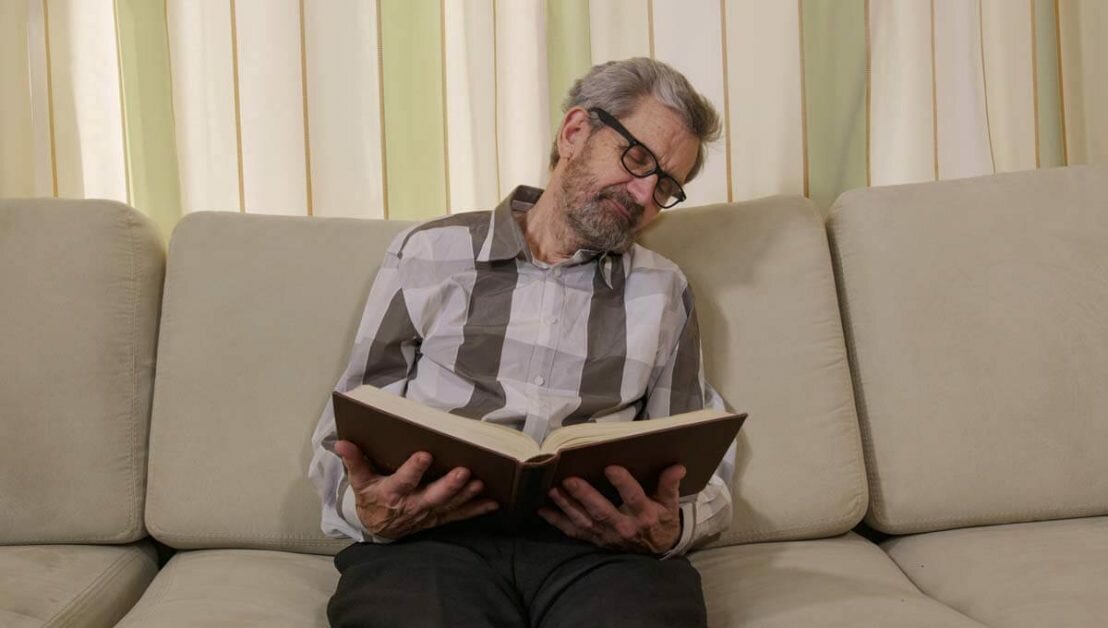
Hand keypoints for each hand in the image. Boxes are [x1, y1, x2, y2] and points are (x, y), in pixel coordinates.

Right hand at [334, 440, 497, 538]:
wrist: (377, 529)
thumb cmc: (371, 498)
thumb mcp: (359, 481)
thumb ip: (354, 461)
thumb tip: (342, 442)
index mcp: (391, 493)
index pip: (403, 481)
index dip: (413, 470)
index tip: (425, 454)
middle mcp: (412, 506)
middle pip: (432, 496)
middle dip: (448, 485)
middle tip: (464, 472)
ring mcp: (427, 514)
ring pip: (448, 506)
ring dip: (465, 495)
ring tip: (480, 483)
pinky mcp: (438, 518)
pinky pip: (459, 515)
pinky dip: (476, 510)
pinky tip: (493, 502)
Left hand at [538, 464, 684, 554]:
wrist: (657, 552)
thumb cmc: (661, 522)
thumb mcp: (670, 505)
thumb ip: (669, 485)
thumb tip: (677, 466)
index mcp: (644, 515)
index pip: (633, 498)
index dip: (622, 483)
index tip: (611, 467)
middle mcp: (624, 527)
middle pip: (602, 511)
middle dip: (584, 496)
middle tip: (570, 480)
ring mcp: (607, 536)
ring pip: (584, 521)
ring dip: (567, 506)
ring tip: (554, 490)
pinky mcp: (595, 540)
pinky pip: (574, 532)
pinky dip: (558, 521)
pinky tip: (543, 509)